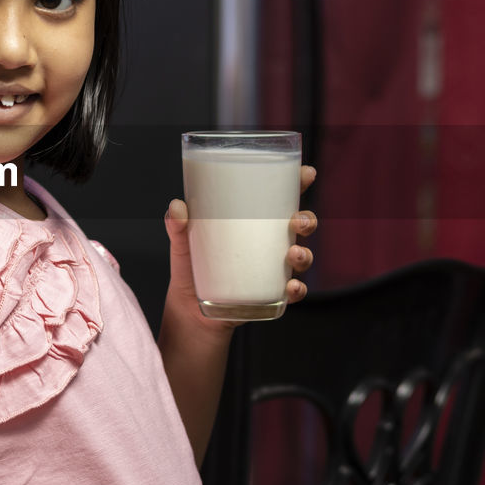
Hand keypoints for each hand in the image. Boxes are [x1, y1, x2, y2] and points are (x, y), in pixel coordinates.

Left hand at [164, 165, 317, 326]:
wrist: (190, 310)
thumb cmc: (192, 268)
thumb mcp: (184, 243)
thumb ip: (178, 225)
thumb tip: (177, 207)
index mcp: (254, 223)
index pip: (281, 198)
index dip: (298, 183)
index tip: (306, 173)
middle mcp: (269, 243)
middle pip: (300, 225)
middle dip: (307, 219)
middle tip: (297, 221)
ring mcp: (273, 269)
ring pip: (302, 257)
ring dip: (304, 254)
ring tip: (292, 254)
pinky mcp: (272, 295)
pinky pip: (294, 292)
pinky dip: (298, 289)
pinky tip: (291, 287)